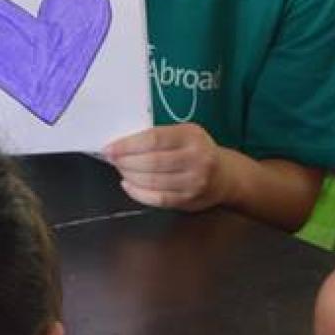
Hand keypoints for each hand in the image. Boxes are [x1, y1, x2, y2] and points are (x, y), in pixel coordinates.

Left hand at [103, 123, 228, 211]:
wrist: (225, 176)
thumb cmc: (196, 151)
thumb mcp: (184, 134)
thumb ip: (159, 137)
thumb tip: (122, 144)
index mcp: (191, 135)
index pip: (153, 139)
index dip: (127, 145)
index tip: (110, 148)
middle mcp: (196, 158)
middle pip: (151, 162)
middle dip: (125, 162)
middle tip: (113, 159)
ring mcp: (193, 181)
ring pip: (152, 181)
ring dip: (130, 176)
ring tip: (121, 170)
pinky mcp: (188, 200)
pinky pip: (157, 198)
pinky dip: (138, 193)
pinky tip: (129, 185)